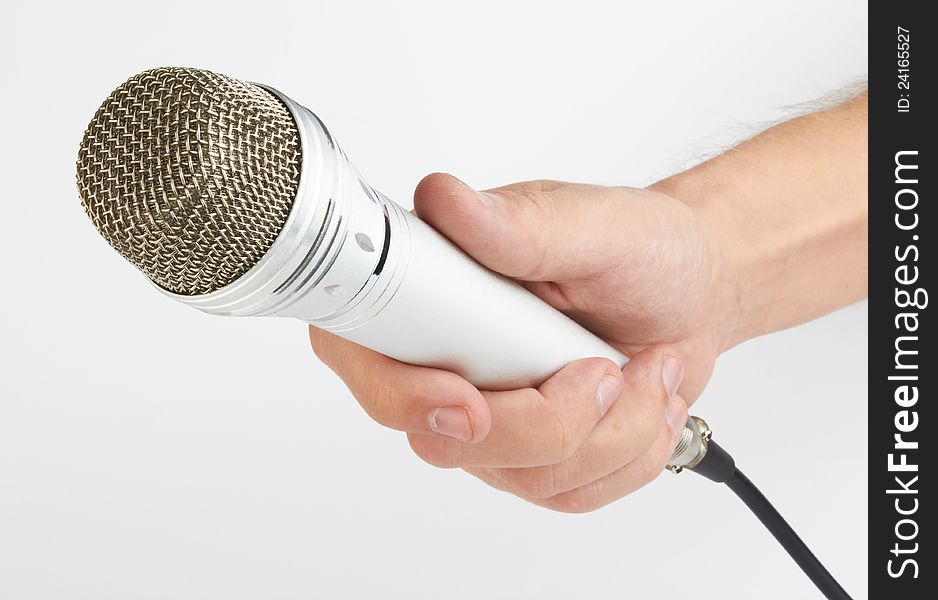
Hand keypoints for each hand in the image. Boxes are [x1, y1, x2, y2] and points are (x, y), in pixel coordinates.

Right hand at [309, 173, 735, 511]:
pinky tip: (643, 400)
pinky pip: (569, 493)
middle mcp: (445, 364)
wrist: (689, 292)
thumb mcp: (592, 225)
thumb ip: (518, 225)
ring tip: (644, 370)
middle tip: (604, 368)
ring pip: (522, 475)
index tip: (467, 398)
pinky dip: (629, 453)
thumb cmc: (636, 249)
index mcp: (431, 293)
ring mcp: (487, 420)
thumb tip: (442, 199)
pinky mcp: (532, 459)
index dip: (401, 393)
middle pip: (444, 441)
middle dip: (546, 421)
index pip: (364, 356)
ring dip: (610, 430)